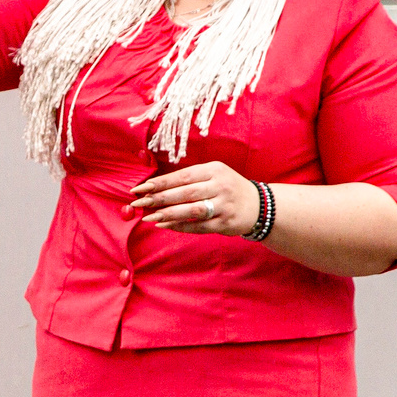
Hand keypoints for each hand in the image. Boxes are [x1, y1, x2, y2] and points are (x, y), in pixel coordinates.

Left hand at [130, 160, 262, 236]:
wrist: (259, 205)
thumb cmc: (227, 188)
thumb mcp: (213, 175)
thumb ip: (189, 179)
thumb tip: (155, 187)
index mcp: (214, 170)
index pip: (182, 176)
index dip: (159, 183)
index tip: (140, 188)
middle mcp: (220, 186)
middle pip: (184, 192)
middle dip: (158, 199)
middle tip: (138, 204)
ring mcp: (224, 205)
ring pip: (191, 210)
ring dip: (168, 214)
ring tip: (149, 217)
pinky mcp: (225, 223)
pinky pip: (199, 226)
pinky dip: (181, 226)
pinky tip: (165, 226)